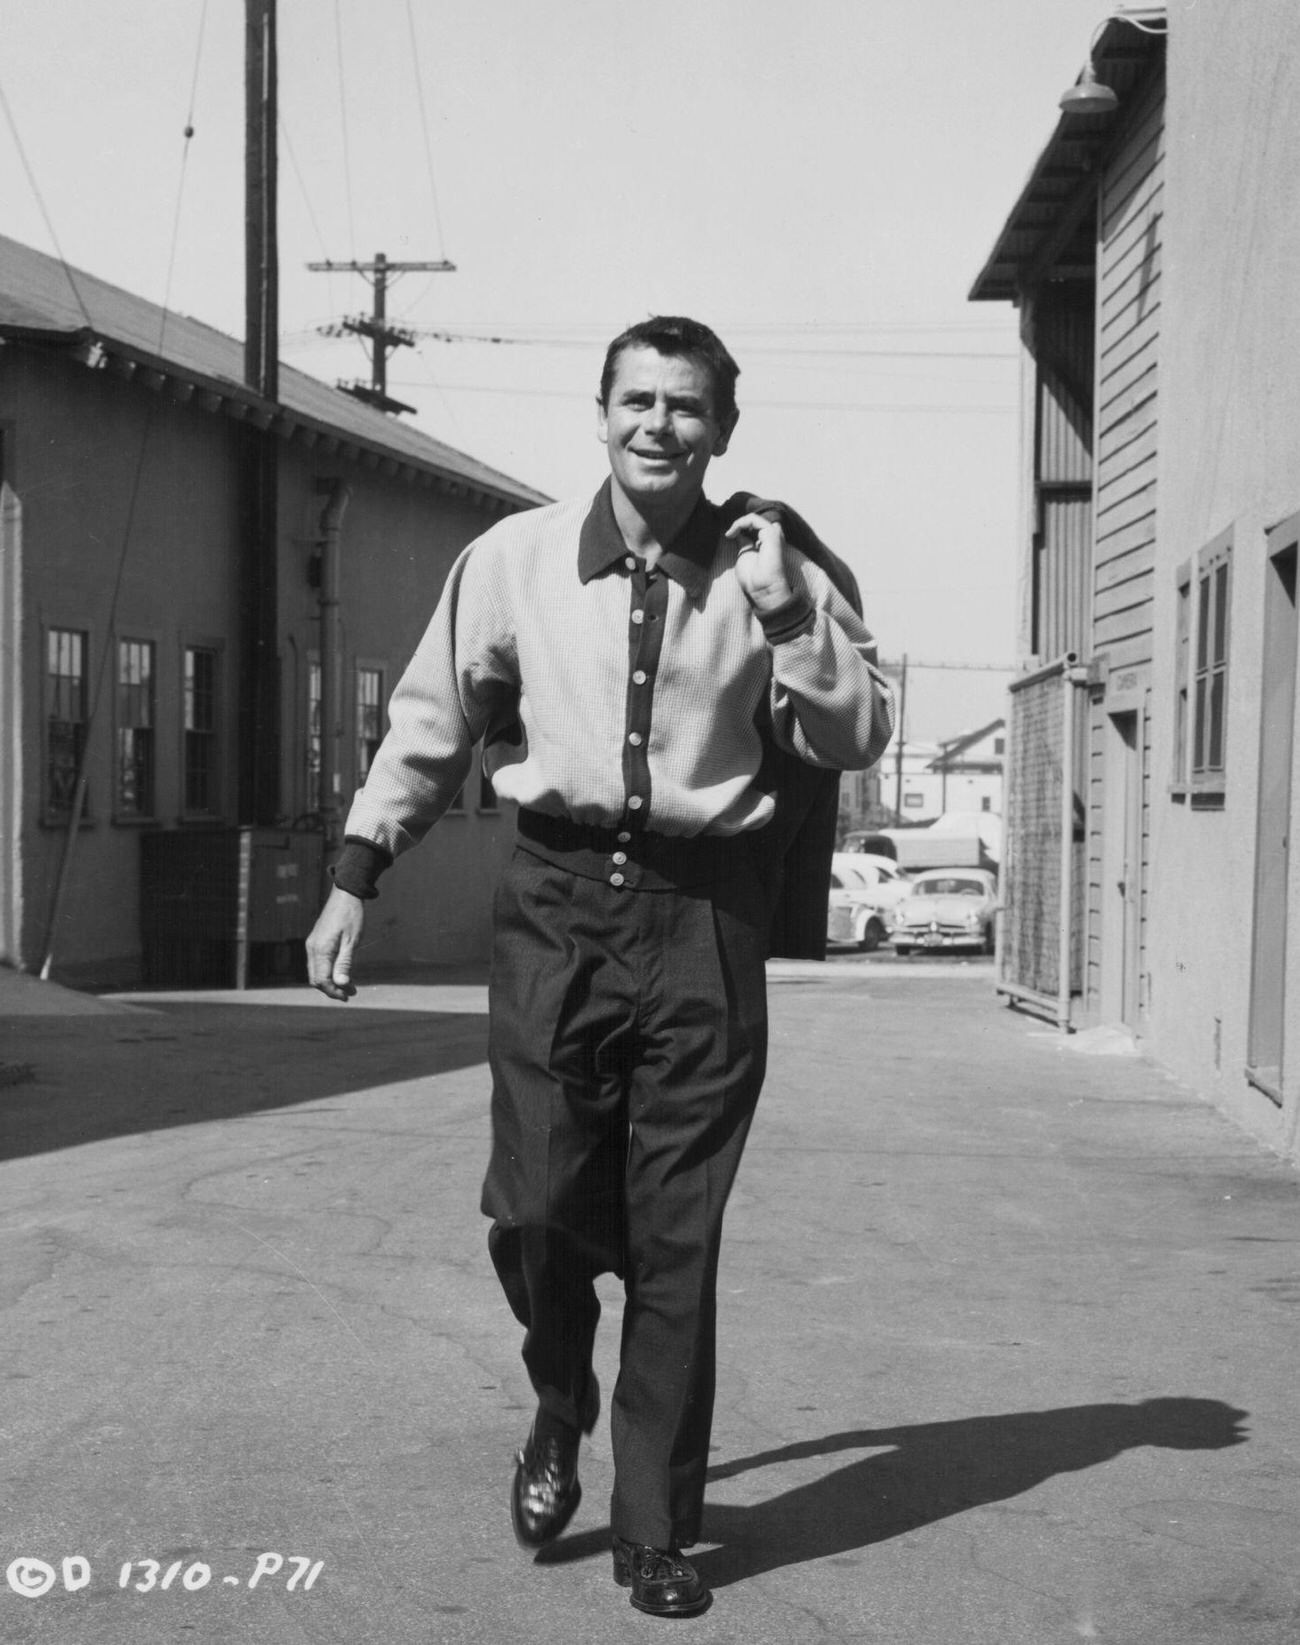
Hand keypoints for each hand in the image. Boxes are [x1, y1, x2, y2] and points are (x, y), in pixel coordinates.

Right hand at [305, 886, 364, 1000]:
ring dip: (330, 981)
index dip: (333, 991)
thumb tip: (340, 984)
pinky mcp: (316, 941)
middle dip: (331, 989)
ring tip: (348, 986)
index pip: (321, 980)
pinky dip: (328, 972)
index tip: (348, 996)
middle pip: (315, 979)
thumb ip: (345, 963)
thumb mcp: (352, 941)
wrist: (345, 895)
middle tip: (350, 993)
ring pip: (315, 972)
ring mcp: (312, 945)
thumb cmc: (352, 916)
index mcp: (321, 949)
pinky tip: (342, 973)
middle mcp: (312, 948)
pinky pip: (318, 963)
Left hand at [725, 512, 794, 614]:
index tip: (729, 536)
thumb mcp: (744, 555)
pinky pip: (754, 519)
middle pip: (754, 521)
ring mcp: (773, 534)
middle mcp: (771, 537)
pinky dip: (741, 522)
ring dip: (739, 523)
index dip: (741, 527)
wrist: (762, 589)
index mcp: (766, 543)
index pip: (754, 527)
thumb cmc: (753, 578)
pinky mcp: (772, 534)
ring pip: (754, 518)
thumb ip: (743, 543)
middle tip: (729, 534)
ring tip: (730, 533)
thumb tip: (738, 533)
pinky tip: (733, 533)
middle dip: (740, 524)